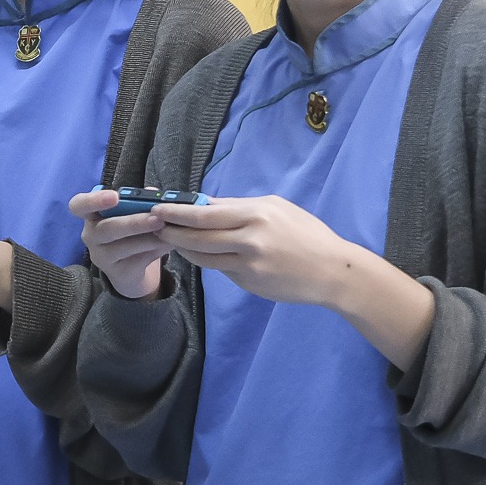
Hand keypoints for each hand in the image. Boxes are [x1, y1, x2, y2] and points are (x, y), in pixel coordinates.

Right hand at [67, 189, 168, 300]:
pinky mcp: (118, 273)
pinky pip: (137, 261)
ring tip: (167, 231)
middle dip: (133, 223)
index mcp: (90, 215)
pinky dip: (156, 251)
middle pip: (106, 229)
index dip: (93, 200)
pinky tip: (169, 244)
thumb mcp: (130, 214)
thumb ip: (138, 201)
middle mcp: (91, 236)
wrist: (131, 269)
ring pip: (123, 247)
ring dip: (149, 239)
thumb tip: (153, 193)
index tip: (114, 196)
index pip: (79, 206)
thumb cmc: (127, 232)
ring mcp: (102, 257)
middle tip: (157, 219)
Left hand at [148, 195, 343, 305]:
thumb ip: (240, 208)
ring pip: (204, 254)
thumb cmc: (306, 234)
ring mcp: (250, 262)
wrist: (333, 271)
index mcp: (257, 213)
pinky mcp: (250, 281)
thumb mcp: (275, 209)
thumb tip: (205, 203)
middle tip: (152, 224)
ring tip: (168, 239)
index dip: (178, 210)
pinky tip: (198, 255)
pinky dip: (206, 260)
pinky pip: (220, 269)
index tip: (158, 206)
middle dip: (171, 228)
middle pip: (199, 233)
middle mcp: (251, 237)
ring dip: (182, 247)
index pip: (206, 210)